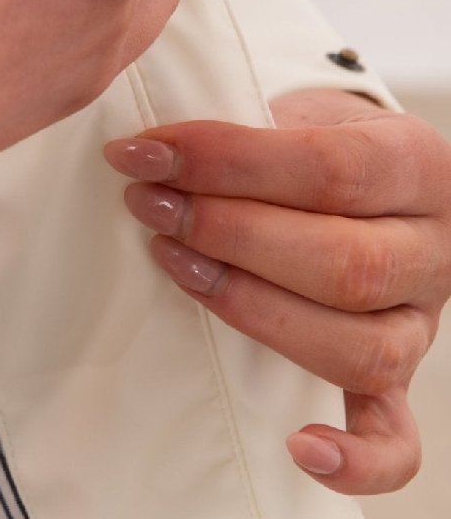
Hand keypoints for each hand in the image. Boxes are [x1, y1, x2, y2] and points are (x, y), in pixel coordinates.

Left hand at [108, 89, 450, 494]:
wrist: (361, 172)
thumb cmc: (311, 139)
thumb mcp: (296, 109)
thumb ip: (242, 126)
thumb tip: (148, 152)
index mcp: (415, 163)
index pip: (328, 167)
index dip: (227, 161)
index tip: (145, 154)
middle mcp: (433, 248)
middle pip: (342, 261)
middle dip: (227, 232)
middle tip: (149, 204)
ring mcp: (419, 321)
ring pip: (357, 346)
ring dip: (250, 308)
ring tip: (173, 262)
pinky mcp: (398, 379)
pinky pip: (393, 438)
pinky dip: (355, 457)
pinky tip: (299, 448)